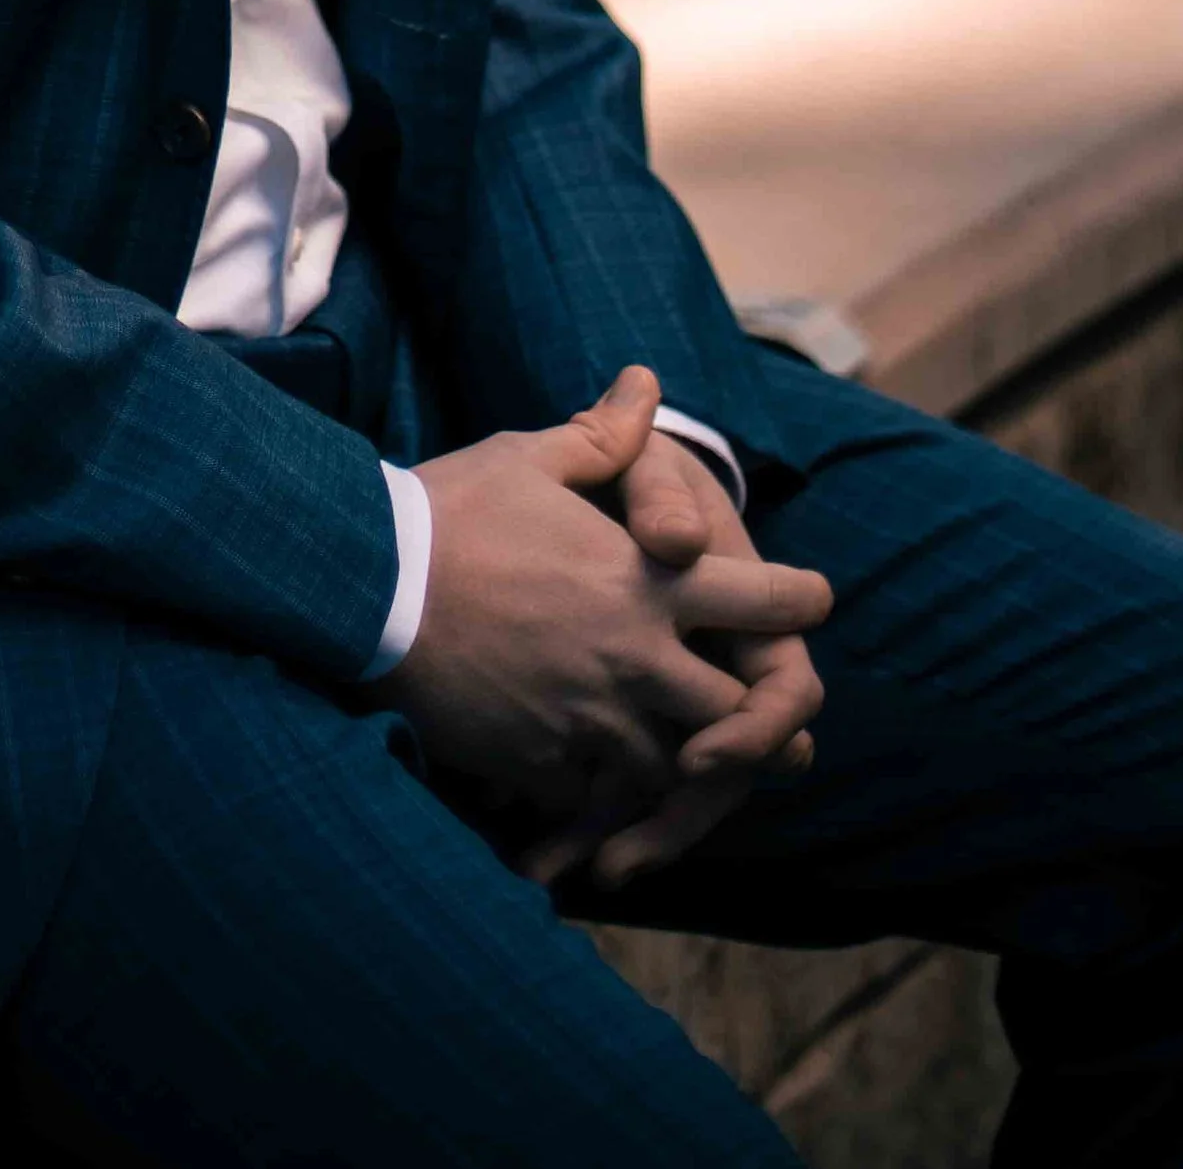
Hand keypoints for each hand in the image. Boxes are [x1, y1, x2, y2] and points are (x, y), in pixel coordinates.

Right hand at [384, 370, 830, 856]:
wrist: (369, 589)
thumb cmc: (452, 511)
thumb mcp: (530, 457)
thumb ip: (603, 435)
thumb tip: (647, 384)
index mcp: (648, 577)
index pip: (766, 596)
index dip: (802, 598)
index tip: (814, 600)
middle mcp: (637, 654)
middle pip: (741, 706)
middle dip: (758, 710)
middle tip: (768, 713)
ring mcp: (595, 716)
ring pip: (680, 766)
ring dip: (686, 759)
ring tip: (689, 758)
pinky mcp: (547, 763)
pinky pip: (604, 798)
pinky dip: (613, 795)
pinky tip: (604, 782)